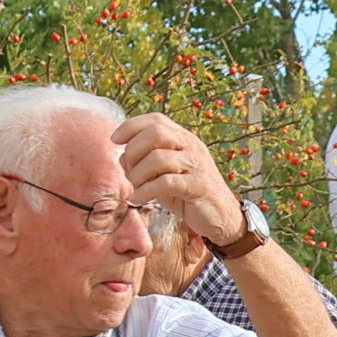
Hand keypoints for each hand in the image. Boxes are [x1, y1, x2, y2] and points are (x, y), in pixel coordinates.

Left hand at [112, 112, 244, 242]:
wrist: (221, 216)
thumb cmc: (188, 194)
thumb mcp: (166, 173)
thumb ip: (147, 161)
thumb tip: (121, 157)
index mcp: (184, 139)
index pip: (156, 120)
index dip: (132, 126)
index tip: (114, 140)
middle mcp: (191, 147)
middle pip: (156, 133)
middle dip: (133, 151)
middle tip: (128, 171)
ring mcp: (196, 165)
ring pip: (158, 158)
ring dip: (138, 174)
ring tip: (135, 188)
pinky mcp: (197, 186)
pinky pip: (165, 183)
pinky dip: (145, 191)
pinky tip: (138, 199)